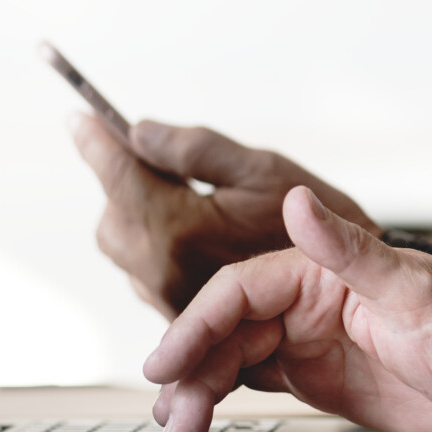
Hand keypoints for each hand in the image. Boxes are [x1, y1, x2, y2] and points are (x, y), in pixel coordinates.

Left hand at [70, 113, 380, 318]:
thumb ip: (193, 148)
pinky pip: (145, 270)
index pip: (120, 179)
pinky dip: (155, 244)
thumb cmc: (317, 221)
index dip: (96, 142)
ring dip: (141, 216)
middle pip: (113, 218)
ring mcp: (172, 298)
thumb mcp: (260, 169)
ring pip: (125, 247)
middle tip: (163, 164)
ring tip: (189, 201)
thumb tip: (139, 132)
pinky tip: (196, 233)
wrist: (351, 280)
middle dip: (125, 185)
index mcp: (183, 231)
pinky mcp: (184, 311)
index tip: (81, 120)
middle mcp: (167, 272)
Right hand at [144, 186, 431, 431]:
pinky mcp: (312, 377)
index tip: (166, 360)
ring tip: (178, 430)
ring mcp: (305, 341)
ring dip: (199, 390)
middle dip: (191, 369)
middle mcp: (304, 304)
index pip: (240, 290)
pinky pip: (252, 383)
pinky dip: (222, 400)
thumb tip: (295, 200)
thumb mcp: (415, 291)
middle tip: (169, 414)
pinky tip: (202, 418)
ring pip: (232, 359)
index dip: (196, 323)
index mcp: (320, 273)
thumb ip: (350, 251)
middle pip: (226, 329)